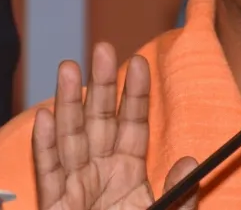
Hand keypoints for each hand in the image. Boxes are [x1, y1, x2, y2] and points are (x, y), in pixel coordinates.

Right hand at [32, 42, 198, 209]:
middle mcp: (100, 175)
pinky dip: (47, 148)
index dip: (135, 94)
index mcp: (128, 174)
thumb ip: (181, 194)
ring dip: (68, 104)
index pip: (132, 125)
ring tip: (69, 68)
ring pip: (70, 139)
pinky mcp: (57, 207)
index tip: (140, 62)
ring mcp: (76, 190)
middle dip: (100, 86)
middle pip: (99, 122)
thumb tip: (193, 161)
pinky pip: (51, 175)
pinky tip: (46, 118)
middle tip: (102, 47)